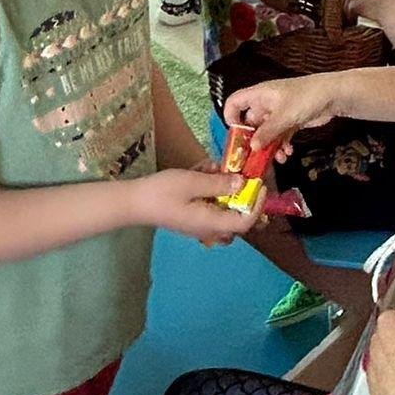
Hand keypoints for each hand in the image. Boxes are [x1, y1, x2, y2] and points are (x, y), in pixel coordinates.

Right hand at [134, 167, 252, 246]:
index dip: (257, 205)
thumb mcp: (193, 182)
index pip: (245, 222)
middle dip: (241, 193)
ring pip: (224, 208)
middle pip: (237, 216)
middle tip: (240, 174)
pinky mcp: (192, 215)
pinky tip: (203, 170)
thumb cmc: (162, 192)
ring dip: (224, 188)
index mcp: (211, 223)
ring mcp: (200, 223)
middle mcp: (209, 228)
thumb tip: (242, 183)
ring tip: (215, 167)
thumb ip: (219, 183)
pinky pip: (210, 204)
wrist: (133, 202)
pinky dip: (210, 188)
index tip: (260, 185)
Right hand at [223, 73, 348, 150]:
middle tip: (254, 157)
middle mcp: (266, 104)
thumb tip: (252, 147)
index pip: (235, 102)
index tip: (235, 135)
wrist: (333, 95)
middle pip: (250, 123)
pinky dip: (282, 145)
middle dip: (253, 140)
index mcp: (259, 95)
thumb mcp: (284, 115)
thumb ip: (267, 132)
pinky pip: (280, 136)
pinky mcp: (291, 122)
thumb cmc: (306, 98)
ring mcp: (279, 114)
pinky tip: (288, 153)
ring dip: (269, 147)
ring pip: (266, 133)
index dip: (230, 117)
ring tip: (277, 158)